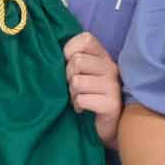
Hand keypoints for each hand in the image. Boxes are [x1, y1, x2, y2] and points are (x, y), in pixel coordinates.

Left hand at [63, 31, 122, 145]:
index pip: (85, 39)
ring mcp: (113, 86)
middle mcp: (111, 68)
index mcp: (103, 56)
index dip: (70, 51)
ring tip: (78, 98)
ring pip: (77, 81)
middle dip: (68, 77)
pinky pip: (82, 99)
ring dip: (72, 93)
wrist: (105, 126)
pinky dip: (78, 106)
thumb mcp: (81, 73)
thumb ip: (72, 59)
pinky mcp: (111, 104)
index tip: (69, 65)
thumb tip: (51, 52)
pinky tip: (83, 109)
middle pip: (77, 61)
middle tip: (74, 88)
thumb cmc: (88, 96)